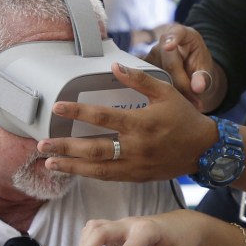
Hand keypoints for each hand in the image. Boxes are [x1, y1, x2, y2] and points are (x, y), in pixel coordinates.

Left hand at [37, 63, 217, 181]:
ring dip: (72, 166)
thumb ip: (139, 80)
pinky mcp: (138, 177)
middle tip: (42, 144)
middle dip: (66, 147)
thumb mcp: (166, 92)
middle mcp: (137, 147)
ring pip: (99, 169)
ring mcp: (137, 165)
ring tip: (50, 162)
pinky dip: (90, 175)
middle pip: (95, 149)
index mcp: (142, 123)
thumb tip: (114, 68)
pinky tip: (74, 170)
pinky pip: (110, 178)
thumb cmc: (185, 118)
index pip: (103, 117)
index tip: (57, 108)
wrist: (204, 150)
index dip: (78, 112)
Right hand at [144, 25, 225, 112]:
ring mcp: (152, 52)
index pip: (177, 33)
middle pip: (170, 64)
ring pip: (160, 75)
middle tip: (196, 101)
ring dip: (173, 92)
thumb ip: (204, 77)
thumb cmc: (199, 64)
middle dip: (182, 85)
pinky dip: (163, 92)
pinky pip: (151, 80)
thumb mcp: (206, 69)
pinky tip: (174, 101)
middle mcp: (164, 40)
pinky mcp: (144, 65)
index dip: (172, 40)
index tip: (168, 46)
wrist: (190, 69)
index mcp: (183, 34)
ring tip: (189, 102)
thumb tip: (198, 87)